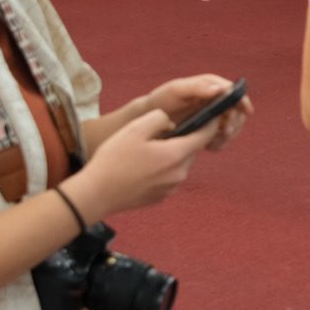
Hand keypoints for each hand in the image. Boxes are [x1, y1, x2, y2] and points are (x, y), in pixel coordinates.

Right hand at [71, 109, 220, 217]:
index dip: (210, 122)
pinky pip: (169, 176)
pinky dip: (162, 168)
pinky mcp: (162, 197)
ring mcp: (171, 187)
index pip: (205, 135)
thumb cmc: (114, 160)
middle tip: (162, 131)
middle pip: (191, 149)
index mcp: (176, 154)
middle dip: (183, 139)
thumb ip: (160, 118)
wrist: (96, 194)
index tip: (213, 113)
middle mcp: (180, 173)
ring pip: (179, 163)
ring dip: (171, 154)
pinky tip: (142, 166)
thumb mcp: (135, 128)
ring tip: (147, 150)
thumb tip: (173, 123)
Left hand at [147, 74, 253, 149]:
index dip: (241, 101)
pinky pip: (223, 138)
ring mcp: (214, 116)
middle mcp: (216, 100)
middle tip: (224, 131)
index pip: (234, 91)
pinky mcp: (209, 130)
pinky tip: (209, 147)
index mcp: (211, 86)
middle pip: (237, 110)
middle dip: (234, 122)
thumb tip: (220, 89)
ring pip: (233, 126)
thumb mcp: (176, 91)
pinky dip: (220, 144)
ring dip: (228, 135)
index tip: (244, 112)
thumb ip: (197, 87)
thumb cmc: (161, 100)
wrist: (148, 120)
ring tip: (213, 142)